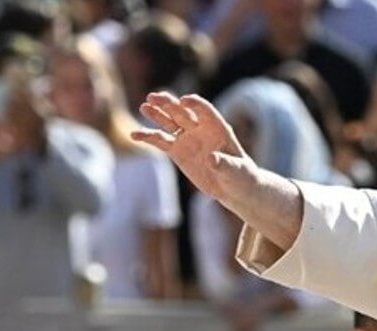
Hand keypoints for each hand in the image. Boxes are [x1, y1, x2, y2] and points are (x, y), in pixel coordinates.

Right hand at [132, 92, 255, 204]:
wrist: (234, 187)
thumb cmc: (241, 176)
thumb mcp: (236, 171)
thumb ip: (224, 164)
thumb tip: (212, 159)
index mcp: (218, 128)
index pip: (205, 110)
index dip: (195, 104)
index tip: (184, 101)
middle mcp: (200, 129)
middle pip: (182, 112)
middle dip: (169, 104)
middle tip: (154, 97)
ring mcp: (187, 139)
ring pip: (169, 122)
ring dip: (157, 114)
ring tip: (145, 106)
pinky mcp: (177, 151)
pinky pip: (160, 141)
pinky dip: (147, 137)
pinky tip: (135, 135)